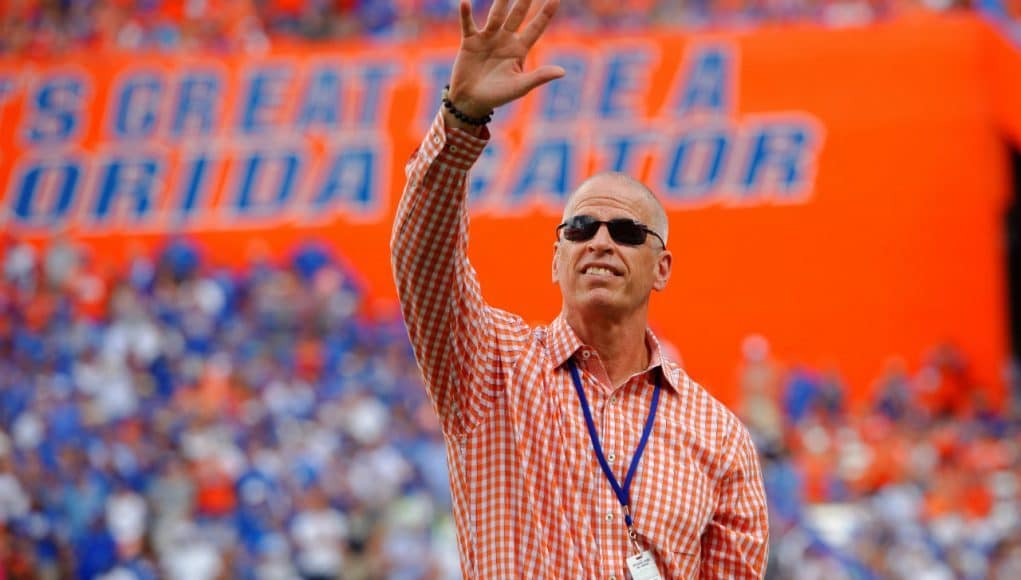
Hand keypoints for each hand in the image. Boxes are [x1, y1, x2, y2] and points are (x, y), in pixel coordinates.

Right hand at [447, 0, 565, 119]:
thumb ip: (539, 76)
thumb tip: (562, 72)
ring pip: (495, 15)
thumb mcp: (520, 87)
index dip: (545, 13)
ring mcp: (488, 38)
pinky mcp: (470, 42)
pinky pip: (468, 25)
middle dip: (524, 0)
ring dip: (500, 2)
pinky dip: (466, 15)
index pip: (536, 28)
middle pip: (517, 15)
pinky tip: (465, 3)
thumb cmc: (498, 96)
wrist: (471, 101)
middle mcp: (505, 39)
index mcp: (519, 49)